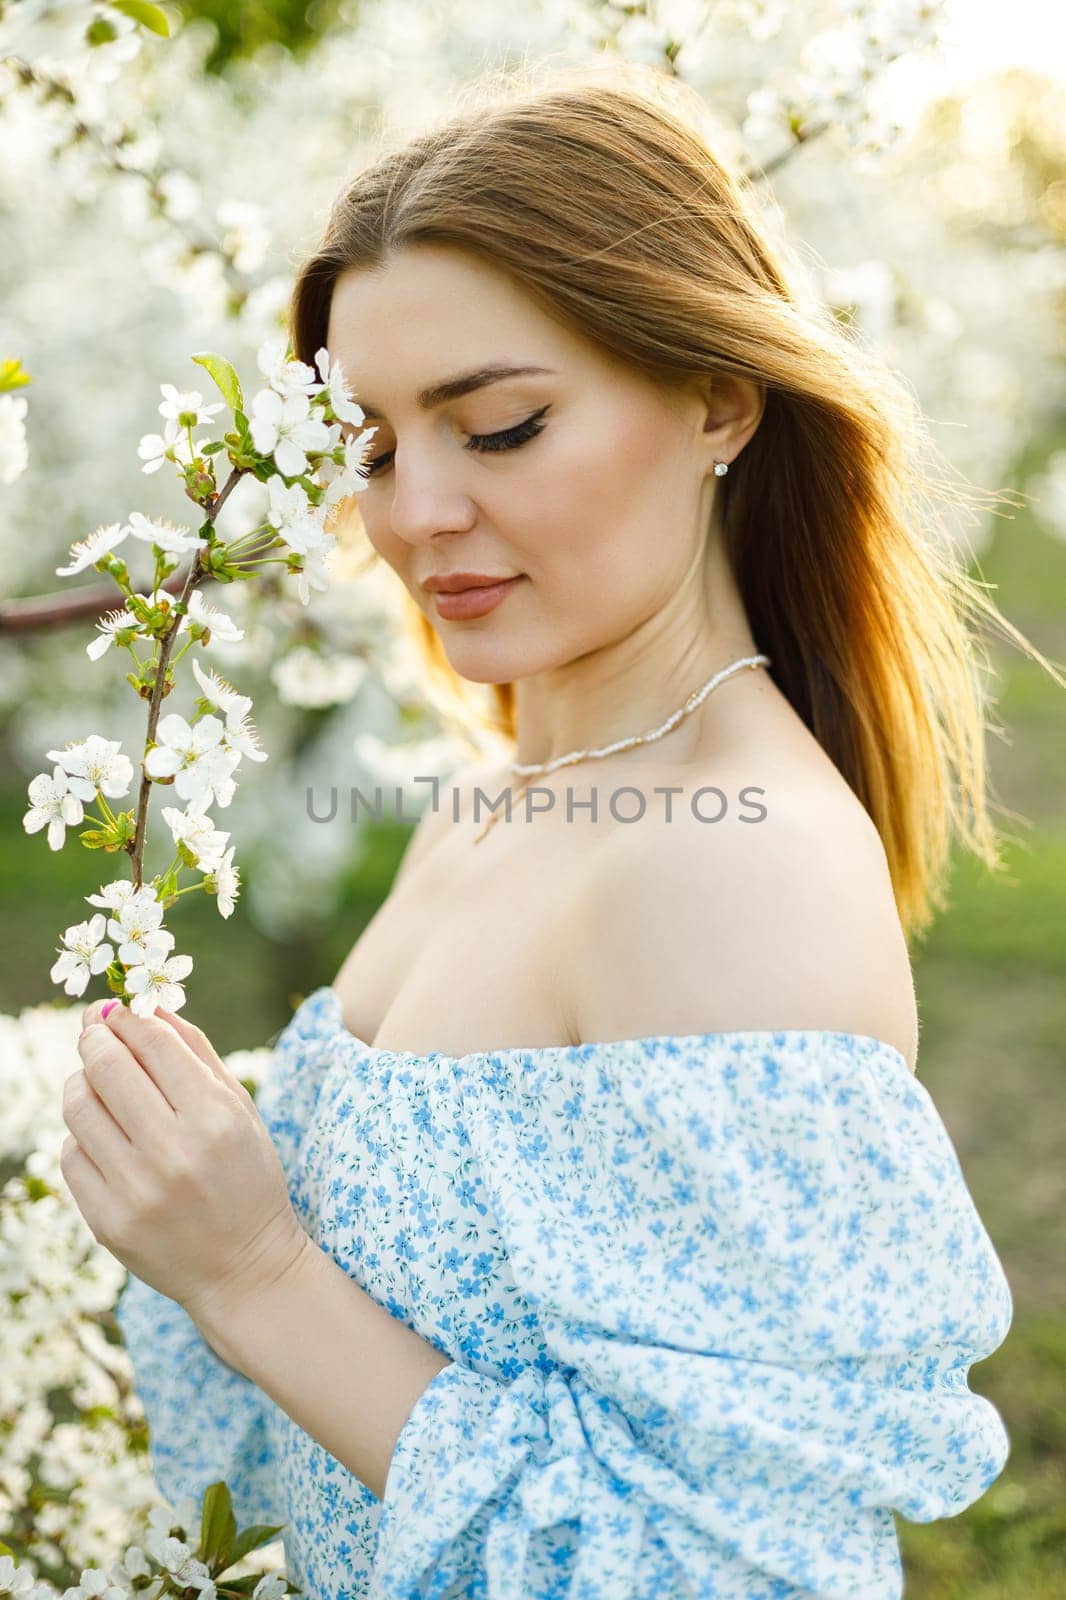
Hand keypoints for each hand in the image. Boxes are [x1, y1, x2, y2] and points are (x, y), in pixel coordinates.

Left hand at [61, 998, 309, 1329]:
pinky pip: (72, 1154)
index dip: (126, 1014)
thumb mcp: (240, 1109)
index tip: (115, 1007)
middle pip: (106, 1067)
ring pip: (79, 1107)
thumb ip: (195, 1052)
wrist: (245, 1269)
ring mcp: (135, 1190)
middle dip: (94, 1037)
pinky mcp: (108, 1222)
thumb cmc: (247, 1177)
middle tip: (93, 1030)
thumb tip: (146, 1006)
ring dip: (81, 1081)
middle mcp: (173, 1152)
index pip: (151, 1043)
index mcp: (214, 1117)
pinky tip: (104, 1134)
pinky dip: (83, 1134)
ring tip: (96, 1080)